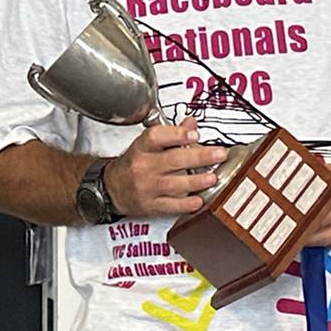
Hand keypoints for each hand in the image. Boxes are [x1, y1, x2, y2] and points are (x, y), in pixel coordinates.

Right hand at [105, 122, 226, 218]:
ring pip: (175, 184)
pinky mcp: (151, 206)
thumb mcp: (146, 146)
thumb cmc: (133, 165)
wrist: (111, 189)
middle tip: (219, 154)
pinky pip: (171, 206)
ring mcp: (147, 188)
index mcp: (142, 148)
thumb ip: (171, 134)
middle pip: (173, 160)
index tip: (194, 133)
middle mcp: (143, 167)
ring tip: (213, 177)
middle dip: (200, 157)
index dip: (176, 134)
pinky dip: (187, 204)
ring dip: (197, 181)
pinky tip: (200, 200)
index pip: (156, 137)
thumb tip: (191, 124)